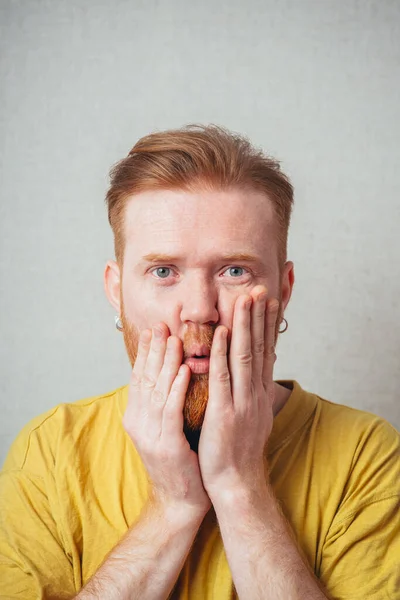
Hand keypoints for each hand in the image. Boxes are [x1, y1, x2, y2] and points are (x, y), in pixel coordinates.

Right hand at [123, 323, 210, 515]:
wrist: (180, 502)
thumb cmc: (179, 461)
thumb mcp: (165, 427)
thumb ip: (163, 401)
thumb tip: (170, 371)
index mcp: (137, 417)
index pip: (139, 378)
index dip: (145, 353)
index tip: (152, 329)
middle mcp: (138, 423)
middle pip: (145, 379)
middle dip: (153, 350)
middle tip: (160, 325)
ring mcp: (150, 435)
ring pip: (157, 390)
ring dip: (166, 363)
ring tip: (174, 339)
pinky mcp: (166, 446)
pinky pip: (171, 411)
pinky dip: (177, 389)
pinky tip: (185, 370)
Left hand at [198, 285, 278, 499]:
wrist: (236, 482)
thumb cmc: (239, 450)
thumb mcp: (252, 417)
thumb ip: (253, 392)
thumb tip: (256, 373)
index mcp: (260, 394)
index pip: (266, 352)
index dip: (267, 326)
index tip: (269, 302)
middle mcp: (255, 393)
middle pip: (258, 348)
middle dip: (258, 317)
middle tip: (259, 289)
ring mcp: (241, 402)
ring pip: (243, 356)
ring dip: (243, 326)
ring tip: (244, 299)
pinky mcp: (223, 412)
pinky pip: (223, 377)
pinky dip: (222, 353)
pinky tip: (220, 333)